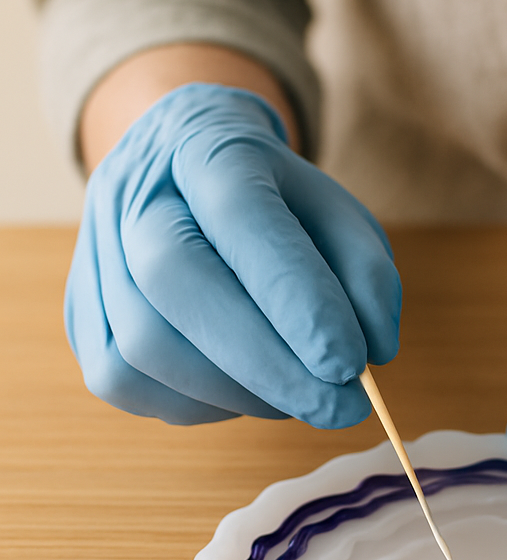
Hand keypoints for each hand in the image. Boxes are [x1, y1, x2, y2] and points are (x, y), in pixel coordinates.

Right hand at [66, 83, 400, 426]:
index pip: (243, 216)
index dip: (295, 297)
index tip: (349, 364)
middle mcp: (133, 193)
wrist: (185, 168)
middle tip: (339, 409)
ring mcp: (95, 252)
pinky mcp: (81, 313)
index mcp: (208, 150)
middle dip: (266, 364)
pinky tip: (247, 392)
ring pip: (144, 344)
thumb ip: (367, 275)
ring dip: (238, 392)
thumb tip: (372, 354)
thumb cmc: (276, 201)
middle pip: (174, 278)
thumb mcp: (339, 215)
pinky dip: (199, 404)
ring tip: (300, 396)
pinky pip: (125, 381)